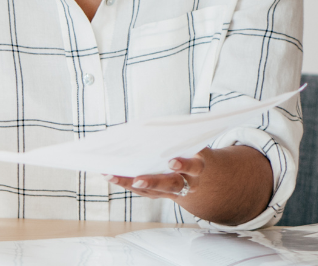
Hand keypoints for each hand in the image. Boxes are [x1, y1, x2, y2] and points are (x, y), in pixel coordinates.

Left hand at [104, 145, 272, 225]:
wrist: (207, 178)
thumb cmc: (197, 152)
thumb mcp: (196, 143)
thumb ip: (184, 136)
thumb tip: (155, 123)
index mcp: (199, 166)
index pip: (193, 166)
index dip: (184, 165)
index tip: (172, 161)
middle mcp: (188, 182)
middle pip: (171, 184)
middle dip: (154, 182)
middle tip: (137, 179)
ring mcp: (173, 190)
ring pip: (152, 190)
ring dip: (130, 183)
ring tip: (111, 175)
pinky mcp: (161, 193)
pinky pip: (143, 191)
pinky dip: (126, 182)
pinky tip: (109, 174)